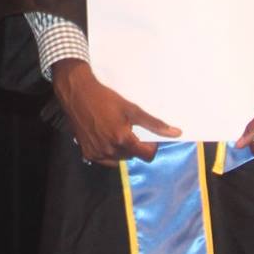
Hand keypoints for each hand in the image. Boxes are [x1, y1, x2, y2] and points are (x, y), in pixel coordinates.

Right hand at [51, 60, 179, 164]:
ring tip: (114, 131)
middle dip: (134, 146)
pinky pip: (105, 159)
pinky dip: (108, 151)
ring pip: (119, 159)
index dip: (151, 147)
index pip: (147, 155)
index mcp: (122, 139)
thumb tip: (176, 133)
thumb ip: (154, 124)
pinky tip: (104, 137)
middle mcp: (110, 150)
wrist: (77, 94)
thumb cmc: (106, 99)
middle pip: (132, 156)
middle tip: (127, 129)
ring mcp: (97, 154)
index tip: (146, 136)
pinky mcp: (87, 153)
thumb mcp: (132, 109)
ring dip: (121, 150)